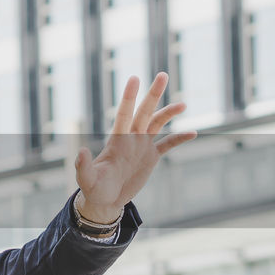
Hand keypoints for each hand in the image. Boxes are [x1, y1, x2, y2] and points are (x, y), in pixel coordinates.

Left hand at [74, 72, 195, 221]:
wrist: (105, 200)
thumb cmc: (93, 189)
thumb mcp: (86, 179)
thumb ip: (83, 166)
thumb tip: (81, 151)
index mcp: (116, 141)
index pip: (124, 114)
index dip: (129, 97)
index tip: (135, 78)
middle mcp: (130, 138)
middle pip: (144, 112)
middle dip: (153, 94)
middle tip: (162, 74)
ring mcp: (141, 146)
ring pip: (157, 123)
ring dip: (169, 113)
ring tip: (183, 104)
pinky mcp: (151, 157)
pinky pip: (168, 144)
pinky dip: (179, 139)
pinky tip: (193, 133)